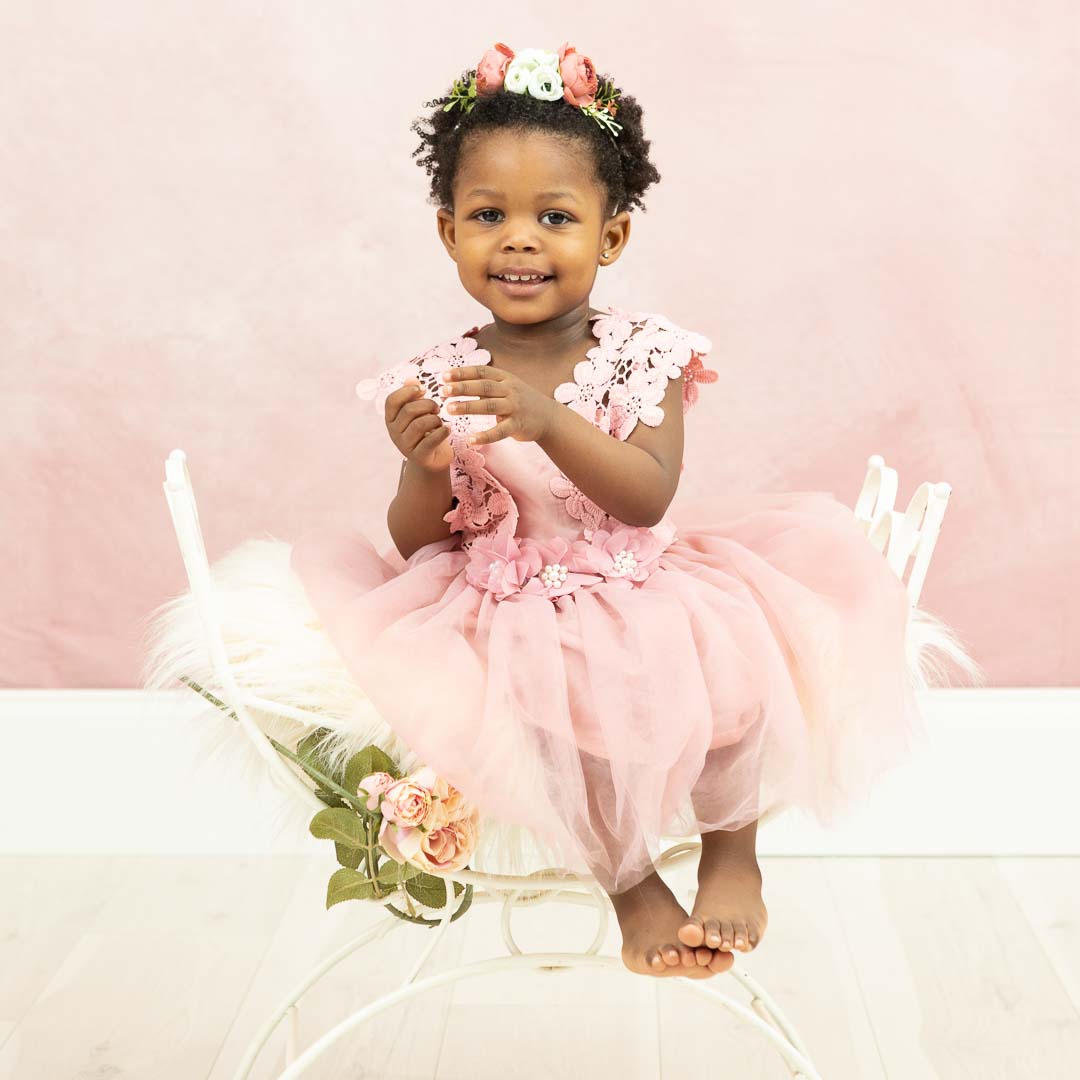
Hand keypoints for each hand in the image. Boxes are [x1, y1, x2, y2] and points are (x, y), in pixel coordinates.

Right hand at [384, 379, 453, 472]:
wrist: (433, 459)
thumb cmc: (426, 431)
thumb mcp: (418, 413)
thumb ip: (414, 396)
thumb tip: (411, 379)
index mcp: (391, 419)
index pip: (391, 401)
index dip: (406, 391)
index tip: (422, 389)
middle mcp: (394, 432)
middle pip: (408, 411)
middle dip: (426, 405)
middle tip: (437, 408)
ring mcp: (405, 446)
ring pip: (419, 425)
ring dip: (434, 419)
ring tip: (440, 421)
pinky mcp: (419, 457)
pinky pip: (430, 441)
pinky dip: (442, 432)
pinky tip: (448, 428)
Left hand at [438, 366, 557, 445]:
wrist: (549, 417)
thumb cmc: (522, 401)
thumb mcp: (507, 386)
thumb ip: (486, 384)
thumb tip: (457, 381)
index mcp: (505, 378)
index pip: (481, 371)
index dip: (462, 372)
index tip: (444, 375)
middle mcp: (510, 390)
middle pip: (483, 386)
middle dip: (462, 387)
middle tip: (443, 390)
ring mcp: (515, 407)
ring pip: (489, 406)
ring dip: (468, 407)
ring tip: (449, 409)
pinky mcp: (518, 425)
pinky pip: (499, 431)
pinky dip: (485, 436)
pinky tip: (471, 440)